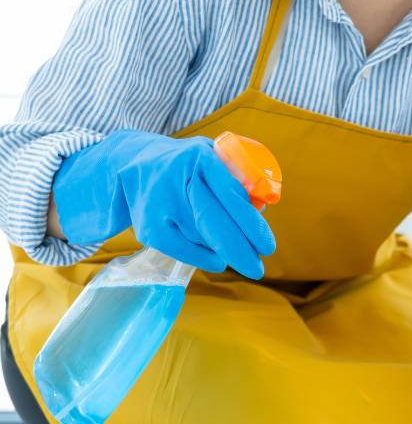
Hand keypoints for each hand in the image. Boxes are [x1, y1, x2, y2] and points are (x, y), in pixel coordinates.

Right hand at [53, 130, 274, 277]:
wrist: (133, 164)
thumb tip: (265, 202)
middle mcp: (178, 180)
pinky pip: (183, 251)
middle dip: (240, 250)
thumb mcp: (213, 155)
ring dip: (222, 249)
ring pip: (201, 238)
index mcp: (201, 159)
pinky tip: (216, 259)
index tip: (267, 246)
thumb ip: (239, 174)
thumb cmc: (188, 164)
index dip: (251, 224)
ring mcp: (160, 205)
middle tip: (257, 269)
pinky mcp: (149, 227)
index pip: (231, 195)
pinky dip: (203, 258)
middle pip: (214, 221)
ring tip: (233, 249)